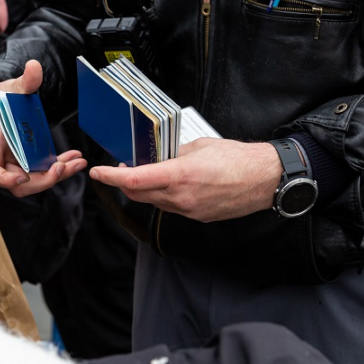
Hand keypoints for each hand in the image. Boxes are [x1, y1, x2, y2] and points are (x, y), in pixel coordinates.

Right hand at [0, 60, 87, 196]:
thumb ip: (25, 80)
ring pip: (32, 180)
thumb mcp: (11, 87)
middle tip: (62, 168)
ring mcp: (14, 161)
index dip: (3, 179)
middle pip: (17, 183)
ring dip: (56, 176)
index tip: (23, 176)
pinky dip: (59, 167)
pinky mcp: (25, 160)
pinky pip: (41, 171)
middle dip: (42, 180)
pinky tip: (75, 158)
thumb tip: (35, 66)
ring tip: (78, 163)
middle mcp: (2, 156)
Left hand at [89, 138, 281, 221]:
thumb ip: (173, 153)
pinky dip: (161, 196)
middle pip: (138, 194)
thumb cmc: (238, 159)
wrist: (265, 180)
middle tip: (120, 168)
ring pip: (153, 202)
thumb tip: (157, 155)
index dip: (111, 177)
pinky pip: (170, 207)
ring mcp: (189, 211)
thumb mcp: (199, 146)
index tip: (98, 172)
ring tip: (145, 172)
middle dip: (123, 182)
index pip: (135, 179)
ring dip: (142, 189)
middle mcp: (181, 198)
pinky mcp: (197, 217)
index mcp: (180, 176)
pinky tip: (167, 183)